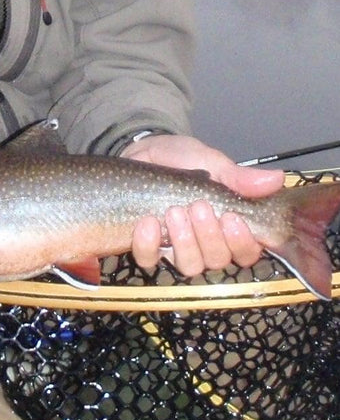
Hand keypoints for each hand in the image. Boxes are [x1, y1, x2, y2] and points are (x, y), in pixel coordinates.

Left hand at [121, 134, 284, 275]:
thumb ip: (238, 177)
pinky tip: (147, 223)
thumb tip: (277, 180)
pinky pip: (149, 260)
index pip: (246, 252)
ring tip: (174, 212)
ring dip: (184, 241)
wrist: (142, 154)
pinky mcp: (146, 249)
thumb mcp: (211, 162)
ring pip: (189, 265)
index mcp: (227, 227)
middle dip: (210, 236)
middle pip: (218, 261)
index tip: (232, 217)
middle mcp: (204, 244)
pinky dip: (148, 244)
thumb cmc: (181, 160)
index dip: (243, 243)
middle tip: (198, 206)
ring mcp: (175, 249)